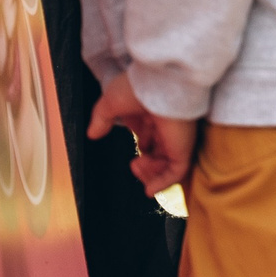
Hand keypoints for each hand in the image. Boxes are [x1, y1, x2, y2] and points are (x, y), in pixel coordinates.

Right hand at [90, 72, 198, 196]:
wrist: (159, 85)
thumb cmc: (137, 88)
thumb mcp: (110, 103)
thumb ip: (102, 119)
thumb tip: (92, 134)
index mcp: (153, 114)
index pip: (152, 135)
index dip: (144, 147)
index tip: (135, 157)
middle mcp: (167, 127)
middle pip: (161, 151)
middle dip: (148, 164)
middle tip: (134, 166)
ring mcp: (176, 138)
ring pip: (167, 164)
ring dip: (150, 173)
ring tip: (136, 167)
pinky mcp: (183, 148)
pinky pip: (176, 172)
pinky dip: (162, 183)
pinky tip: (149, 191)